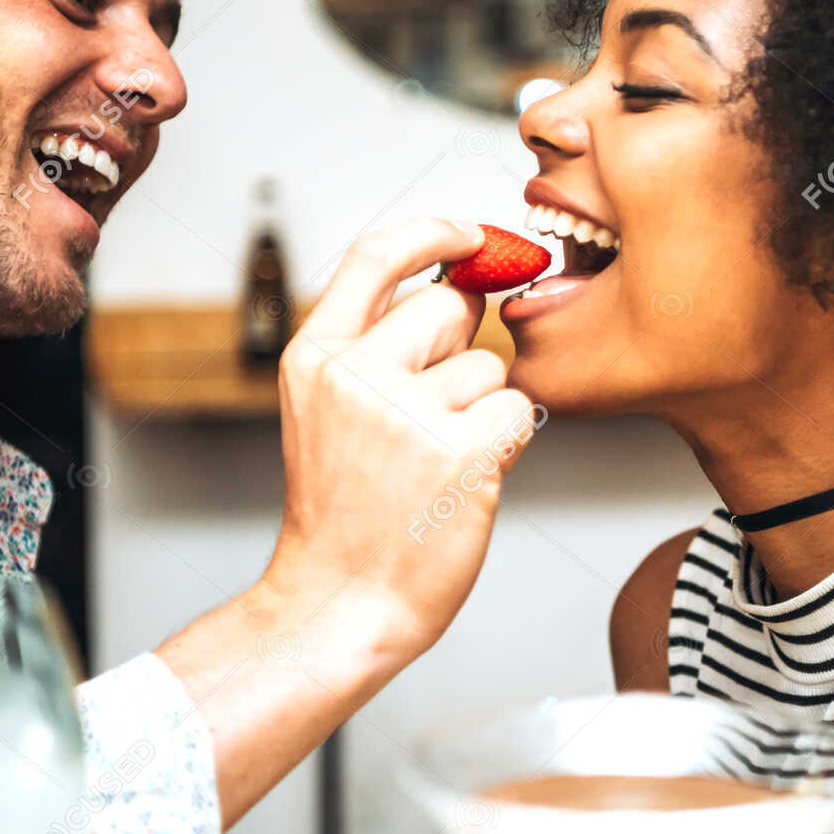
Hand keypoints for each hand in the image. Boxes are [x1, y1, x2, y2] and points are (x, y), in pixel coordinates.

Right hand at [157, 217, 539, 830]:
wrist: (341, 602)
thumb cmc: (348, 512)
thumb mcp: (329, 412)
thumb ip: (378, 344)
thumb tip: (463, 285)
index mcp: (316, 358)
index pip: (376, 255)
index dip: (432, 232)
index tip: (471, 234)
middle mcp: (356, 375)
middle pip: (449, 308)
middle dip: (462, 348)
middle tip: (436, 412)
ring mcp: (409, 414)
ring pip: (490, 365)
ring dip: (482, 407)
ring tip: (438, 461)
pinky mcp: (462, 452)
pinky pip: (518, 408)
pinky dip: (508, 440)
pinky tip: (468, 477)